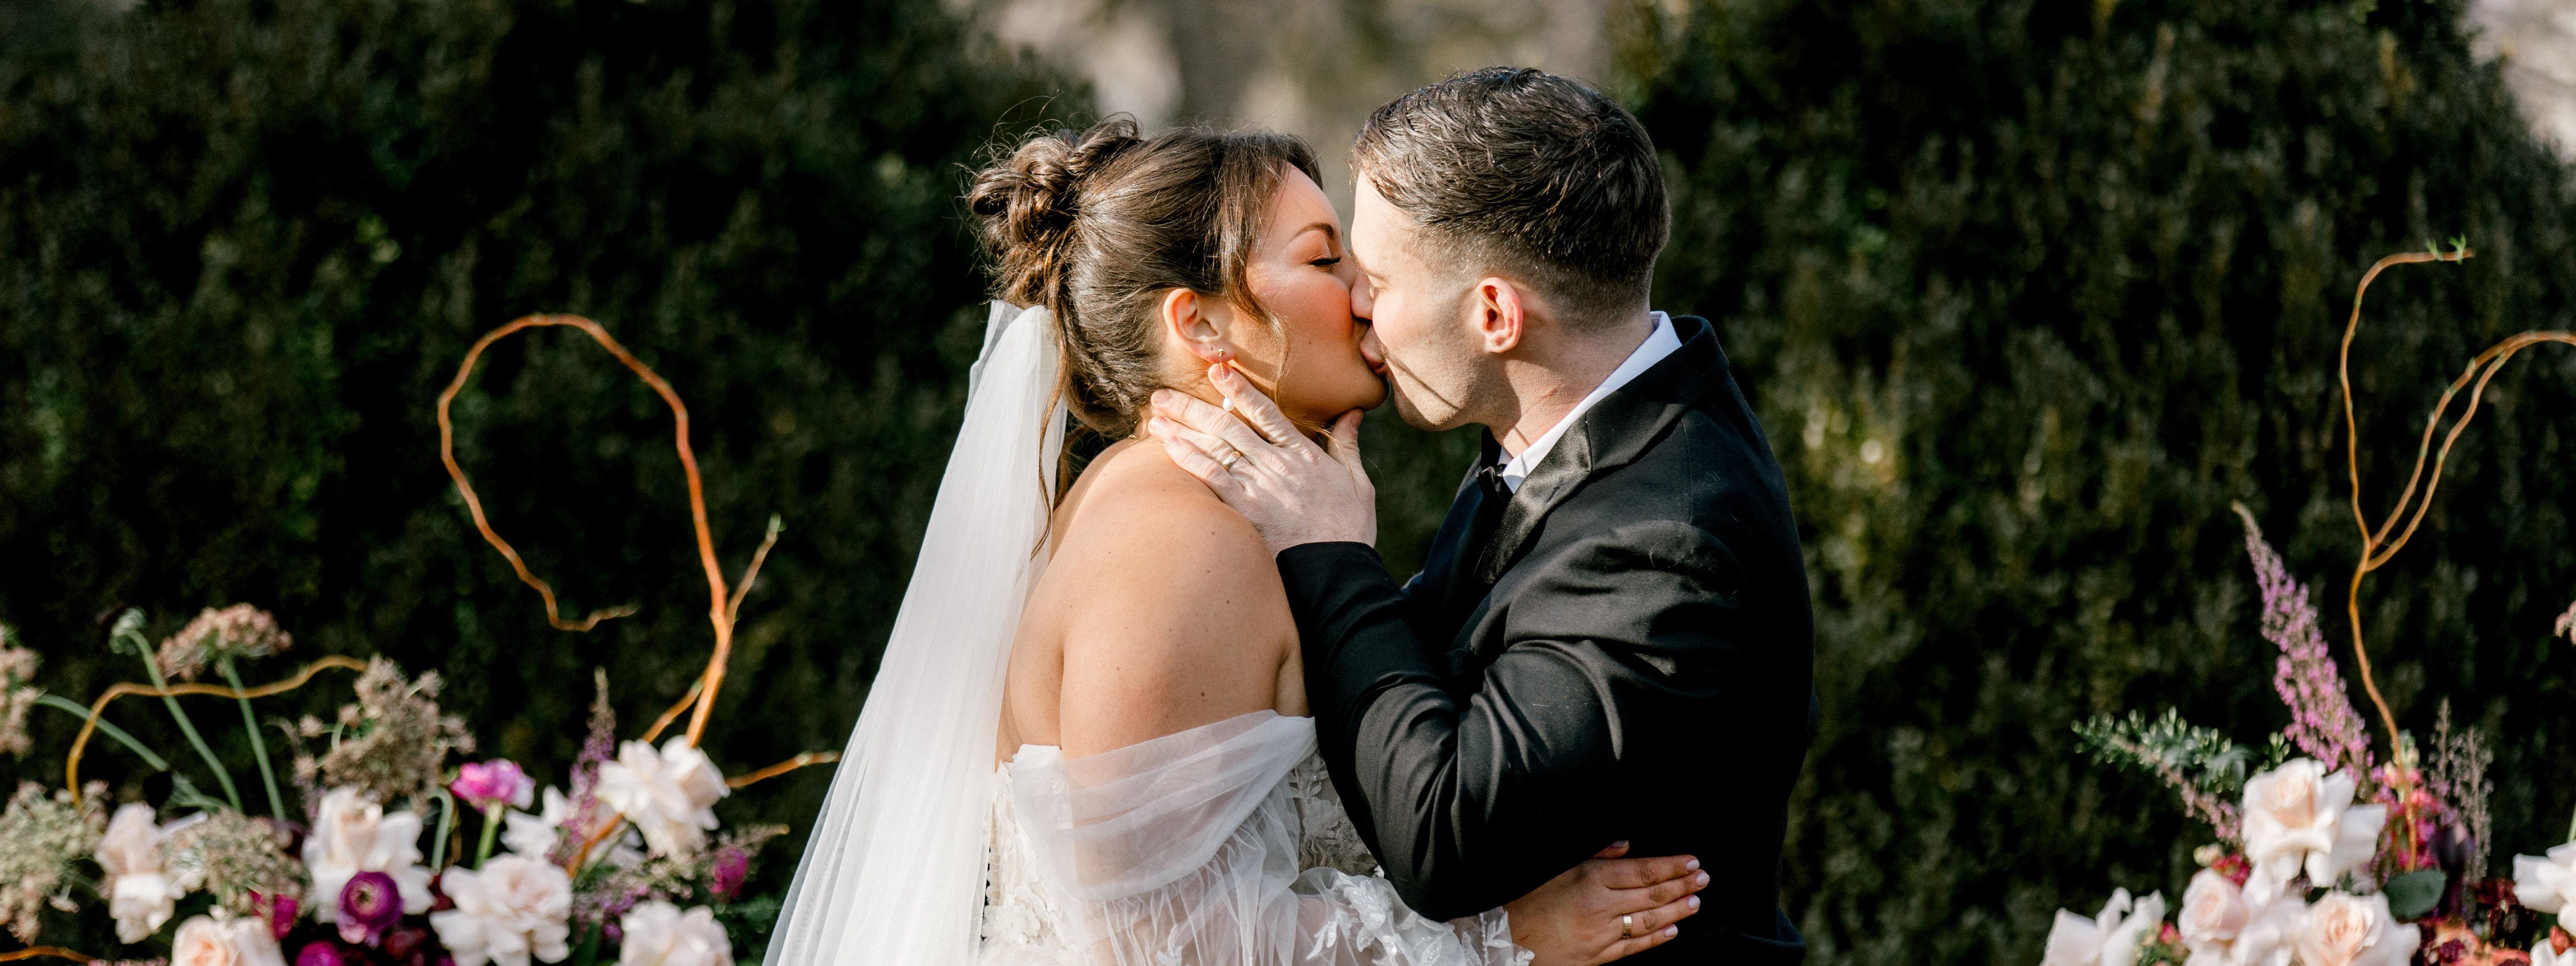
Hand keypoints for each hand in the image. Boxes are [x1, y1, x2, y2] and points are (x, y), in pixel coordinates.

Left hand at [1146, 363, 1375, 554]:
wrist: (1337, 570)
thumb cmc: (1350, 529)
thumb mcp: (1358, 482)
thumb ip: (1347, 445)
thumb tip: (1353, 414)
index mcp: (1303, 453)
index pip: (1265, 412)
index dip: (1239, 389)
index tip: (1217, 370)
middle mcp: (1277, 463)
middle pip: (1229, 424)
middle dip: (1194, 406)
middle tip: (1164, 394)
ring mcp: (1259, 486)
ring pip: (1215, 445)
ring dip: (1182, 427)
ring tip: (1155, 414)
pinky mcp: (1246, 509)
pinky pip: (1212, 476)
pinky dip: (1189, 457)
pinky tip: (1168, 445)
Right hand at [1499, 843, 1706, 965]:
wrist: (1504, 939)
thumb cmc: (1527, 900)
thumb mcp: (1558, 868)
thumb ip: (1595, 856)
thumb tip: (1626, 846)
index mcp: (1591, 879)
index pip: (1643, 870)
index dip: (1672, 866)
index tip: (1692, 862)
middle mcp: (1601, 906)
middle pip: (1652, 895)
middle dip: (1682, 886)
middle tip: (1703, 880)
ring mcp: (1601, 934)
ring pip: (1648, 921)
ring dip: (1675, 911)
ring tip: (1695, 903)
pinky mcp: (1598, 956)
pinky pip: (1634, 947)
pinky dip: (1656, 939)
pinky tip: (1671, 931)